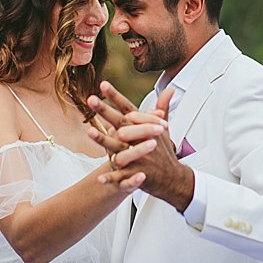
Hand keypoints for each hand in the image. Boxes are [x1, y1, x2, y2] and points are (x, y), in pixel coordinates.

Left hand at [86, 82, 193, 211]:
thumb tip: (169, 89)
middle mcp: (140, 140)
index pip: (128, 108)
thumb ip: (163, 108)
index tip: (103, 84)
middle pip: (121, 122)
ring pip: (118, 147)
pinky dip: (111, 178)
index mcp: (144, 128)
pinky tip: (100, 178)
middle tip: (91, 99)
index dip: (116, 96)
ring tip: (89, 132)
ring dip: (103, 140)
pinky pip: (121, 176)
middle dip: (105, 110)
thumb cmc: (164, 152)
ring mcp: (138, 157)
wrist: (173, 177)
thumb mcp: (164, 129)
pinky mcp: (137, 174)